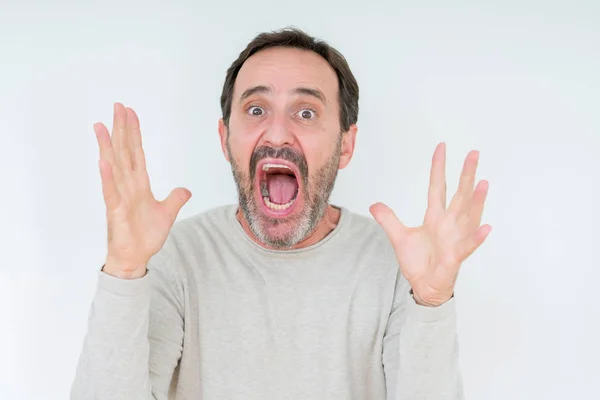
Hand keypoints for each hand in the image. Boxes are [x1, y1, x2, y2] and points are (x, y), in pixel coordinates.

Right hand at [95, 103, 191, 278]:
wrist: (135, 258)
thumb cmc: (145, 236)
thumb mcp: (167, 213)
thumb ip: (176, 199)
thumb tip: (186, 189)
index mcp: (139, 184)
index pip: (136, 152)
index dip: (134, 132)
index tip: (130, 113)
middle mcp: (127, 186)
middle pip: (124, 151)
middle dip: (121, 129)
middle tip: (117, 106)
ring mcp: (119, 196)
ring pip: (113, 166)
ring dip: (108, 146)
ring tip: (101, 126)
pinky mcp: (116, 210)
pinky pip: (111, 191)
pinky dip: (108, 177)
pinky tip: (104, 161)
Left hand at [370, 143, 490, 306]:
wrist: (424, 286)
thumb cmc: (419, 262)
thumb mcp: (398, 237)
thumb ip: (388, 219)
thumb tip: (374, 205)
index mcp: (435, 217)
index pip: (438, 187)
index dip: (438, 167)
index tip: (441, 147)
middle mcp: (449, 224)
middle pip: (459, 194)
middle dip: (466, 174)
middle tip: (474, 153)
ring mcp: (455, 239)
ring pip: (469, 216)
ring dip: (477, 201)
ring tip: (483, 183)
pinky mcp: (455, 256)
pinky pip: (468, 245)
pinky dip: (476, 237)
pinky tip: (486, 227)